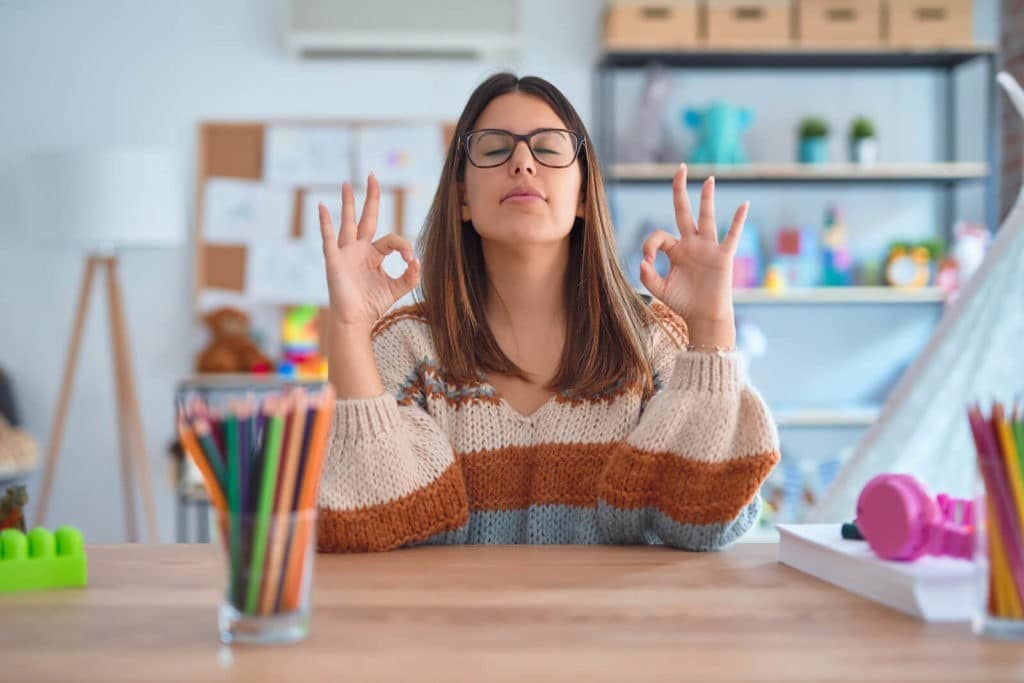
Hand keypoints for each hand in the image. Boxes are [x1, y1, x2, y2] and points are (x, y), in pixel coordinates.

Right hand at [318, 173, 419, 327]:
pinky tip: (322, 206)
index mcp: (374, 255)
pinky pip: (328, 238)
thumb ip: (411, 276)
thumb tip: (417, 260)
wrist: (355, 321)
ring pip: (348, 223)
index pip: (392, 239)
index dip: (404, 245)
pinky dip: (325, 222)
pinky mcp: (334, 260)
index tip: (410, 260)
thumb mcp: (398, 289)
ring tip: (347, 184)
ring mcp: (346, 253)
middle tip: (373, 176)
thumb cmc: (372, 305)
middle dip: (371, 197)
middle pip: (367, 218)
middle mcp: (360, 250)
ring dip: (348, 203)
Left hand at [639, 164, 748, 347]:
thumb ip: (647, 276)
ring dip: (706, 198)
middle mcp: (692, 244)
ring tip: (708, 179)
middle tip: (679, 168)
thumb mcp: (659, 289)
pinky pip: (732, 235)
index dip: (648, 244)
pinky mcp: (722, 256)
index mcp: (675, 250)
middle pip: (684, 211)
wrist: (704, 317)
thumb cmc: (683, 303)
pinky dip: (738, 221)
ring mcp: (708, 248)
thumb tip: (641, 261)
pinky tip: (744, 205)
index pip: (659, 235)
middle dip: (679, 190)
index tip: (646, 260)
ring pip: (706, 218)